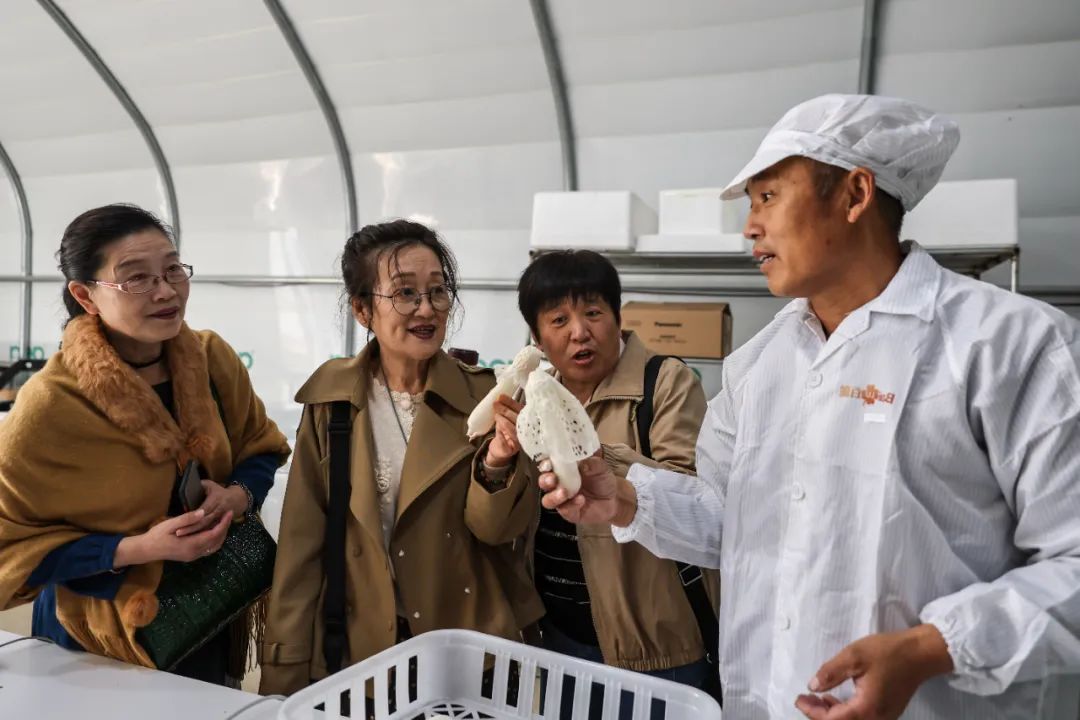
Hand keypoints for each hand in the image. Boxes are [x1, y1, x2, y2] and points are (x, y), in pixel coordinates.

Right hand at [115, 509, 233, 565]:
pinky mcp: (190, 556)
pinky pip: (208, 549)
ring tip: (223, 521)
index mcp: (192, 545)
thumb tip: (203, 512)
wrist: (146, 550)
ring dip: (221, 534)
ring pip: (214, 546)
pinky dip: (214, 539)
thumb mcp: (170, 524)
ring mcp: (193, 556)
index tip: (229, 512)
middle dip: (225, 528)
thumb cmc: (157, 535)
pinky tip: (213, 530)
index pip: (214, 534)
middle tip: (228, 514)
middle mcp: (195, 553)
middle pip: (217, 541)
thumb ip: (187, 519)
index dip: (224, 523)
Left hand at [176, 481, 247, 536]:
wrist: (237, 499)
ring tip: (183, 538)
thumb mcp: (210, 485)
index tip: (182, 519)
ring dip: (196, 534)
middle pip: (204, 522)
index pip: (203, 510)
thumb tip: (187, 488)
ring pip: (207, 528)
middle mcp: (219, 510)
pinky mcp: (220, 524)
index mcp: (216, 500)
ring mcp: (220, 518)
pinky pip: (210, 531)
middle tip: (178, 533)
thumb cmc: (220, 491)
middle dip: (192, 528)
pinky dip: (201, 535)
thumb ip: (199, 485)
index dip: (194, 517)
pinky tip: (192, 539)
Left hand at [484, 395, 523, 467]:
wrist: (501, 450)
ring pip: (513, 430)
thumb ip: (507, 410)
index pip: (520, 410)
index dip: (511, 403)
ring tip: (496, 415)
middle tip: (496, 404)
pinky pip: (506, 444)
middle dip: (506, 411)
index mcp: (526, 422)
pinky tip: (498, 430)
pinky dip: (502, 437)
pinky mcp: (510, 450)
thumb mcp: (507, 419)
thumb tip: (500, 397)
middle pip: (518, 420)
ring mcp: (519, 442)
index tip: (501, 397)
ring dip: (504, 421)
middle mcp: (525, 432)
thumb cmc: (505, 432)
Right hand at [538, 454, 633, 525]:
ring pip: (548, 500)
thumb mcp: (600, 467)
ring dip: (554, 496)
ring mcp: (562, 500)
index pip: (547, 465)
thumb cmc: (602, 479)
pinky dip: (572, 505)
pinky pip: (565, 510)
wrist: (614, 499)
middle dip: (545, 480)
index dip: (545, 463)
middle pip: (543, 483)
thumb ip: (591, 462)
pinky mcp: (569, 513)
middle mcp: (559, 484)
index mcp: (562, 469)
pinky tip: (581, 500)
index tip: (548, 463)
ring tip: (565, 493)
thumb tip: (582, 461)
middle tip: (552, 479)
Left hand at [795, 625, 953, 719]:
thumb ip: (830, 672)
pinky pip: (861, 718)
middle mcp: (876, 719)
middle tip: (804, 700)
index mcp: (867, 708)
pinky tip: (834, 699)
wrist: (920, 653)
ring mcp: (883, 717)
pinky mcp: (887, 712)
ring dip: (831, 714)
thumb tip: (812, 686)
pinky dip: (844, 712)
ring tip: (816, 699)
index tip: (798, 698)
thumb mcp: (854, 656)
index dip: (812, 712)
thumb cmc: (887, 652)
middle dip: (819, 715)